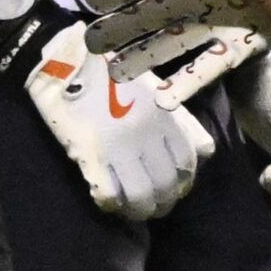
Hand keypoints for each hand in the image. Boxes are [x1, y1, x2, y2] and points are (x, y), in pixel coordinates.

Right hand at [24, 21, 214, 220]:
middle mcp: (147, 133)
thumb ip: (180, 120)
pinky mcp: (89, 154)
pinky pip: (108, 193)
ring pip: (142, 195)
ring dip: (140, 210)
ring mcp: (118, 145)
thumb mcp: (154, 89)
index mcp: (165, 115)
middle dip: (164, 202)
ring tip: (134, 211)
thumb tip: (203, 152)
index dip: (185, 181)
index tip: (176, 188)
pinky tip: (108, 202)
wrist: (67, 58)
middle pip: (168, 184)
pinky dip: (111, 205)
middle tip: (155, 206)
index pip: (188, 161)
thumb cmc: (112, 71)